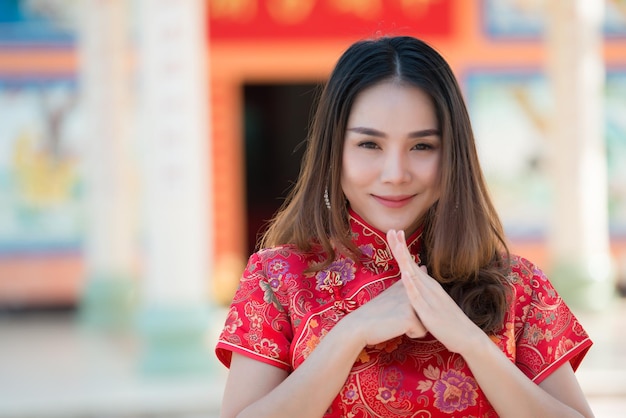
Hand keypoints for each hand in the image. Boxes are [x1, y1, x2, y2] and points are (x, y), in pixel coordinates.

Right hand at [344, 279, 426, 347]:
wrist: (360, 324)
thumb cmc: (377, 311)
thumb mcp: (394, 290)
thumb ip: (409, 281)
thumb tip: (424, 266)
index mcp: (408, 281)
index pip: (422, 296)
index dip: (412, 305)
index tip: (400, 305)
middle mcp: (411, 289)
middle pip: (426, 311)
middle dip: (414, 316)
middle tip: (395, 314)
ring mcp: (411, 302)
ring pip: (426, 322)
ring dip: (412, 325)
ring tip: (396, 320)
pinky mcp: (410, 317)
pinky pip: (421, 332)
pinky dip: (410, 334)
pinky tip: (396, 327)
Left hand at [386, 229, 483, 353]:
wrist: (466, 337)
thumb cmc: (448, 320)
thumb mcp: (434, 300)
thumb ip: (425, 288)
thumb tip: (419, 272)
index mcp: (428, 285)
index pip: (411, 262)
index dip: (402, 248)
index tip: (394, 232)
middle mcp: (429, 287)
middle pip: (410, 264)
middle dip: (400, 247)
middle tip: (392, 229)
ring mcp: (429, 298)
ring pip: (413, 276)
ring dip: (404, 260)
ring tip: (396, 245)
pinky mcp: (428, 311)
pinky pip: (417, 297)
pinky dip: (411, 285)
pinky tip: (405, 274)